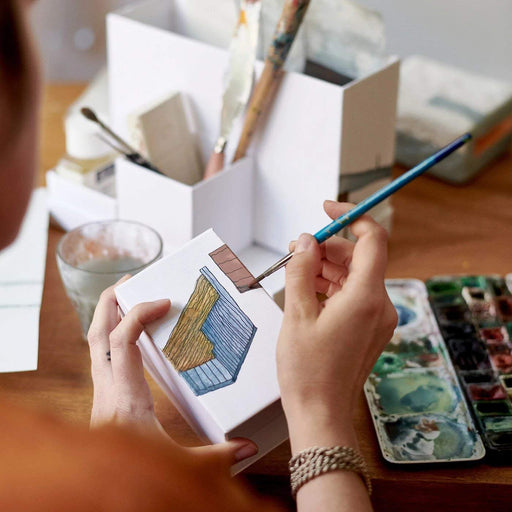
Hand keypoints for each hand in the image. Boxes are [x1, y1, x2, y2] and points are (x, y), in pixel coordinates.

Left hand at [87, 277, 257, 462]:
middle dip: (111, 302)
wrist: (95, 495)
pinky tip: (130, 336)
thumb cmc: (130, 477)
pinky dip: (112, 336)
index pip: (121, 340)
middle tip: (130, 280)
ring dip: (108, 317)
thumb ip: (215, 457)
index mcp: (125, 397)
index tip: (164, 302)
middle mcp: (106, 389)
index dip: (139, 314)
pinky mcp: (103, 398)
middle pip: (97, 333)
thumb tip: (247, 446)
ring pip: (95, 343)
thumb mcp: (179, 465)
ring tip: (128, 298)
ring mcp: (101, 392)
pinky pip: (102, 356)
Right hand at [277, 200, 396, 451]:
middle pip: (360, 256)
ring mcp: (378, 318)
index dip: (351, 216)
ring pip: (355, 275)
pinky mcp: (370, 327)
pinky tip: (308, 287)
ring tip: (296, 268)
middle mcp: (380, 305)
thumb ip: (301, 270)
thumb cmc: (307, 371)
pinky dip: (333, 285)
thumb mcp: (296, 314)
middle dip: (328, 246)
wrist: (321, 414)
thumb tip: (307, 240)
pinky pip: (354, 293)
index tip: (327, 208)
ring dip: (327, 266)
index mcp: (366, 298)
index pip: (372, 239)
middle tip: (296, 248)